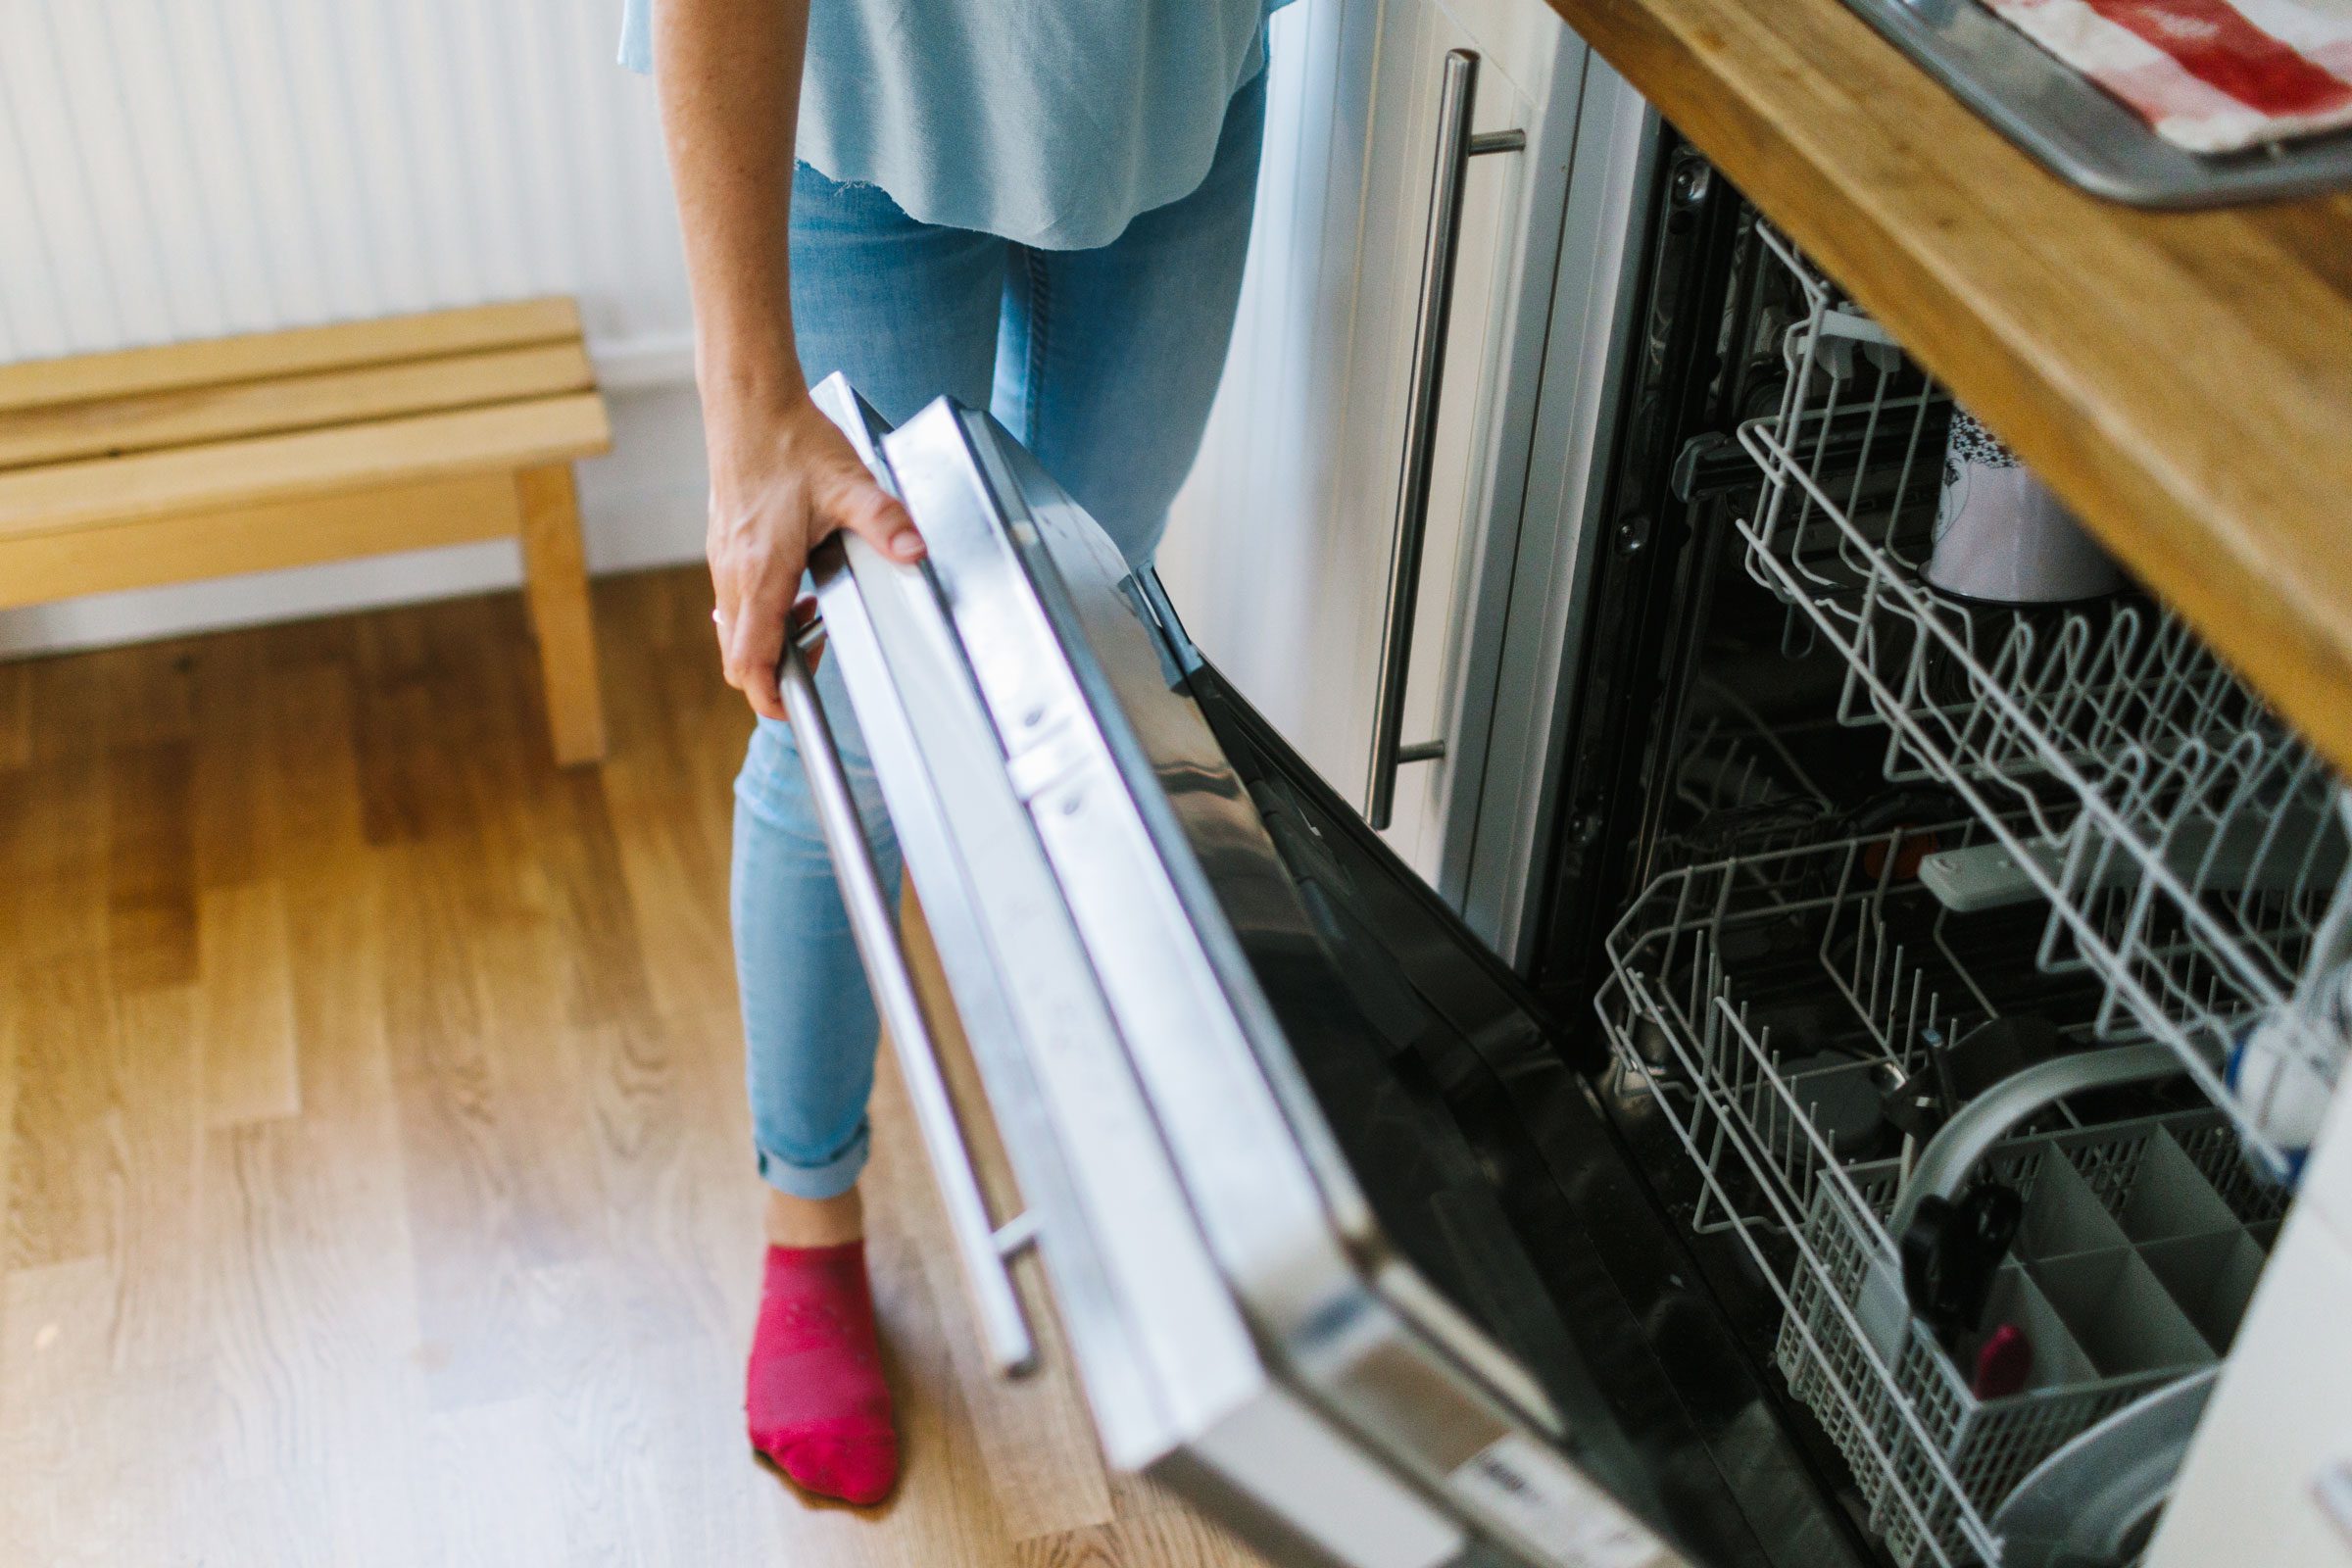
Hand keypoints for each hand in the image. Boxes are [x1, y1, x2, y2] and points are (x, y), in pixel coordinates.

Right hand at [705, 392, 923, 718]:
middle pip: (737, 654)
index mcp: (761, 570)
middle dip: (774, 672)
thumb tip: (914, 552)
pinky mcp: (723, 543)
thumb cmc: (791, 439)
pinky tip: (795, 585)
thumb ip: (886, 522)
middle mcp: (733, 571)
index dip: (768, 697)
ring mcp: (722, 558)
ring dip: (768, 638)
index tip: (792, 709)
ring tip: (813, 615)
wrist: (748, 400)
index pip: (749, 660)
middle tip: (816, 656)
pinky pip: (732, 598)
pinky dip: (760, 610)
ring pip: (733, 627)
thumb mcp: (850, 483)